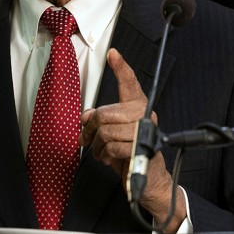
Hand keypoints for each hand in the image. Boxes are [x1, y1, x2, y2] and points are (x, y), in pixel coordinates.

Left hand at [79, 49, 185, 231]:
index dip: (121, 68)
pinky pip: (113, 146)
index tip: (112, 53)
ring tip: (104, 152)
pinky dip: (106, 155)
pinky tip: (111, 159)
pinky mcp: (142, 148)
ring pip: (106, 132)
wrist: (148, 181)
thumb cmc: (129, 155)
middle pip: (104, 114)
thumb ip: (100, 121)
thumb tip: (86, 117)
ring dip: (98, 147)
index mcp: (137, 108)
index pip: (129, 84)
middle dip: (91, 130)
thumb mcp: (111, 135)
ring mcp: (145, 131)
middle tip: (90, 140)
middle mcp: (144, 115)